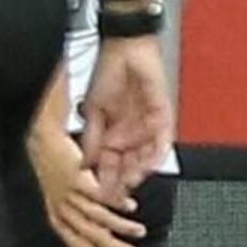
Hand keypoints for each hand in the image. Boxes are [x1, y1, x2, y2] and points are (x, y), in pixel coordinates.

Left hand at [29, 116, 142, 246]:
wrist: (43, 137)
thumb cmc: (56, 164)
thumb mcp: (67, 195)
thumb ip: (86, 213)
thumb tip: (106, 233)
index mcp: (56, 211)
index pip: (74, 242)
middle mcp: (60, 204)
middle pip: (87, 233)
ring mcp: (67, 191)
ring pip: (95, 215)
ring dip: (120, 226)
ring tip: (139, 232)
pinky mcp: (76, 176)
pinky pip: (98, 194)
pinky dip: (116, 202)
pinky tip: (131, 206)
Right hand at [79, 31, 172, 201]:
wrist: (126, 50)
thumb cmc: (107, 73)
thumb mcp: (93, 111)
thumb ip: (89, 139)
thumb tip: (83, 164)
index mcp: (112, 133)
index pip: (109, 162)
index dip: (105, 178)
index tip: (100, 194)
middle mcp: (131, 133)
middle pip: (128, 164)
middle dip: (122, 181)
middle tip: (117, 196)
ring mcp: (147, 127)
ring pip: (145, 157)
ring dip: (138, 171)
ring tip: (131, 184)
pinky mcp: (163, 117)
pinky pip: (162, 141)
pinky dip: (156, 155)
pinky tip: (149, 166)